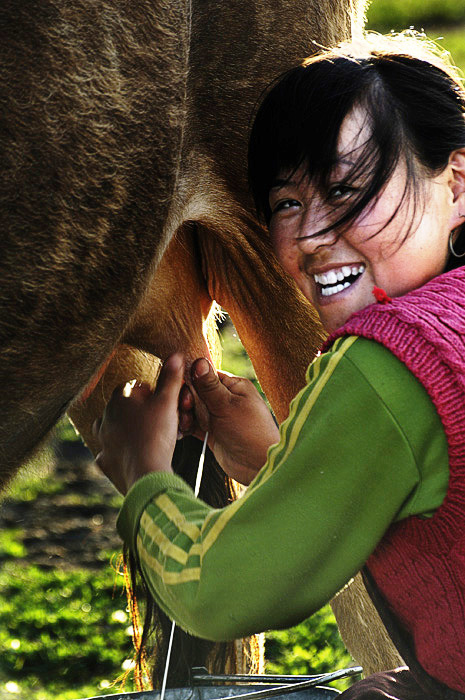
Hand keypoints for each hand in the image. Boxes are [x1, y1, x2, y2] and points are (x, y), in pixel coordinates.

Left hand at [93, 354, 183, 493]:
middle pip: (125, 408)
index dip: (152, 394)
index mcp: (119, 398)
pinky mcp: (105, 461)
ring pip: (114, 430)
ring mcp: (102, 440)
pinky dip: (120, 454)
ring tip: (148, 437)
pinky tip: (134, 456)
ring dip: (128, 431)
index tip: (164, 403)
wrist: (146, 473)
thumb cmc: (156, 433)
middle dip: (141, 413)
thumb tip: (175, 355)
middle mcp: (105, 417)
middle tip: (162, 421)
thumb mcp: (168, 401)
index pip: (134, 387)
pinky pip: (111, 453)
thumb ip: (170, 378)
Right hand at [179, 359, 279, 484]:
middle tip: (185, 408)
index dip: (191, 380)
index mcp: (233, 386)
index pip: (206, 375)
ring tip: (185, 422)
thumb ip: (210, 386)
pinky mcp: (211, 432)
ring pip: (193, 409)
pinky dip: (186, 426)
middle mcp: (225, 399)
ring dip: (185, 414)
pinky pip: (193, 424)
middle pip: (196, 392)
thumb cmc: (250, 432)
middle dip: (187, 399)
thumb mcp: (227, 406)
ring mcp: (218, 416)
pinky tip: (181, 431)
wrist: (257, 466)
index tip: (181, 386)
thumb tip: (199, 361)